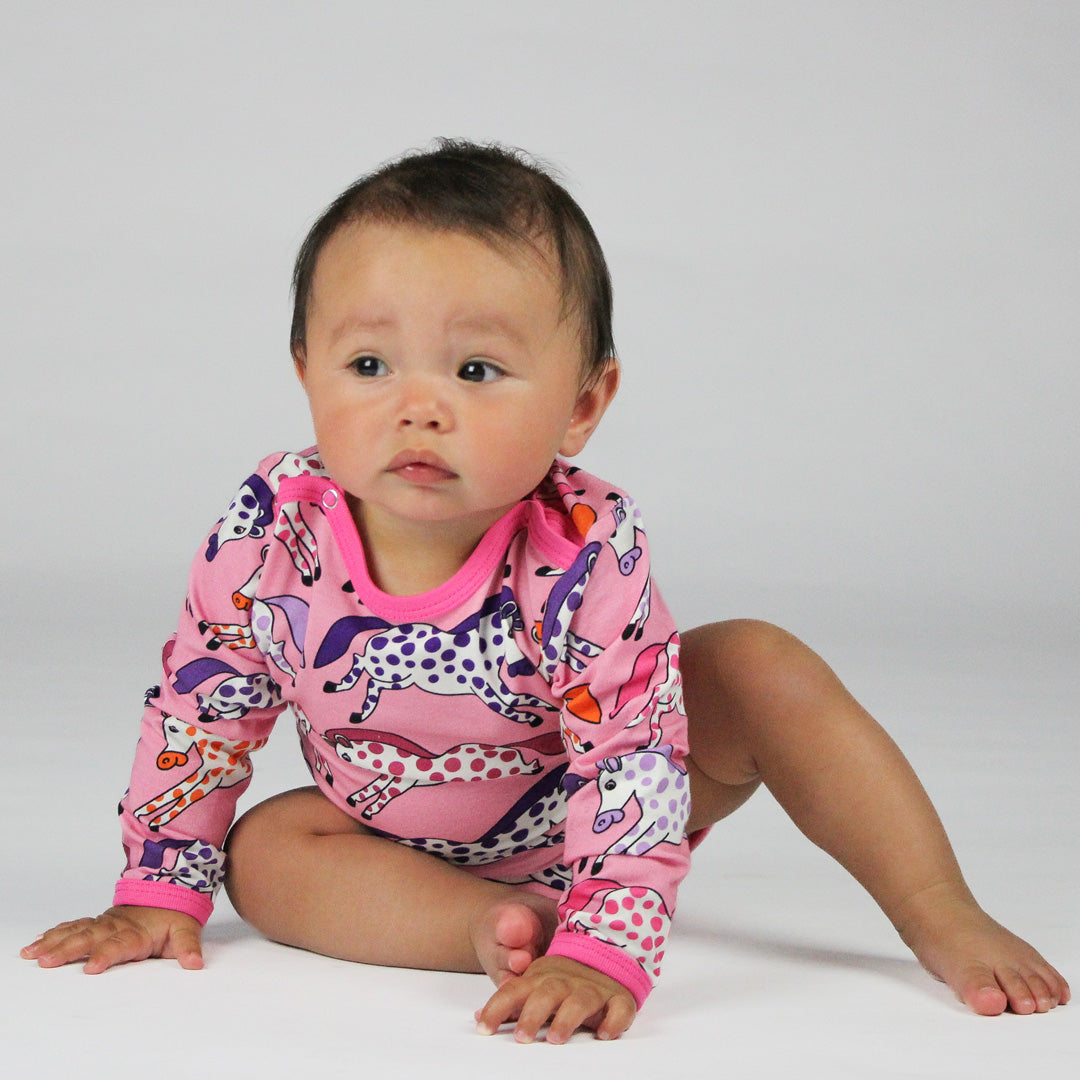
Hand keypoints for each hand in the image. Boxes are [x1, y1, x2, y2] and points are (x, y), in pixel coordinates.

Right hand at [21, 906, 203, 973]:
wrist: (167, 892)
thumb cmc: (174, 917)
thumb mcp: (186, 930)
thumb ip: (188, 947)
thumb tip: (195, 963)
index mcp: (137, 932)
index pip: (120, 944)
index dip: (106, 955)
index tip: (91, 967)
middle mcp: (116, 926)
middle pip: (90, 938)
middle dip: (68, 949)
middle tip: (47, 961)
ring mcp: (104, 924)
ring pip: (76, 931)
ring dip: (54, 942)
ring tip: (33, 954)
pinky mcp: (95, 923)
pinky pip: (73, 927)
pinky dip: (54, 934)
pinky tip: (36, 944)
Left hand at [475, 954, 636, 1043]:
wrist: (606, 951)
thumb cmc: (563, 980)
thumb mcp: (533, 986)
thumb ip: (509, 1003)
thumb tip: (477, 1018)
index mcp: (541, 979)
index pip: (514, 991)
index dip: (497, 1008)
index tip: (483, 1029)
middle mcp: (565, 982)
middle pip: (547, 993)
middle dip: (533, 1014)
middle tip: (522, 1038)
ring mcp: (593, 989)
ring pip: (581, 1000)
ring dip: (568, 1018)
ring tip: (556, 1038)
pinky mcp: (618, 998)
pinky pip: (619, 1007)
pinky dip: (613, 1020)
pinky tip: (604, 1033)